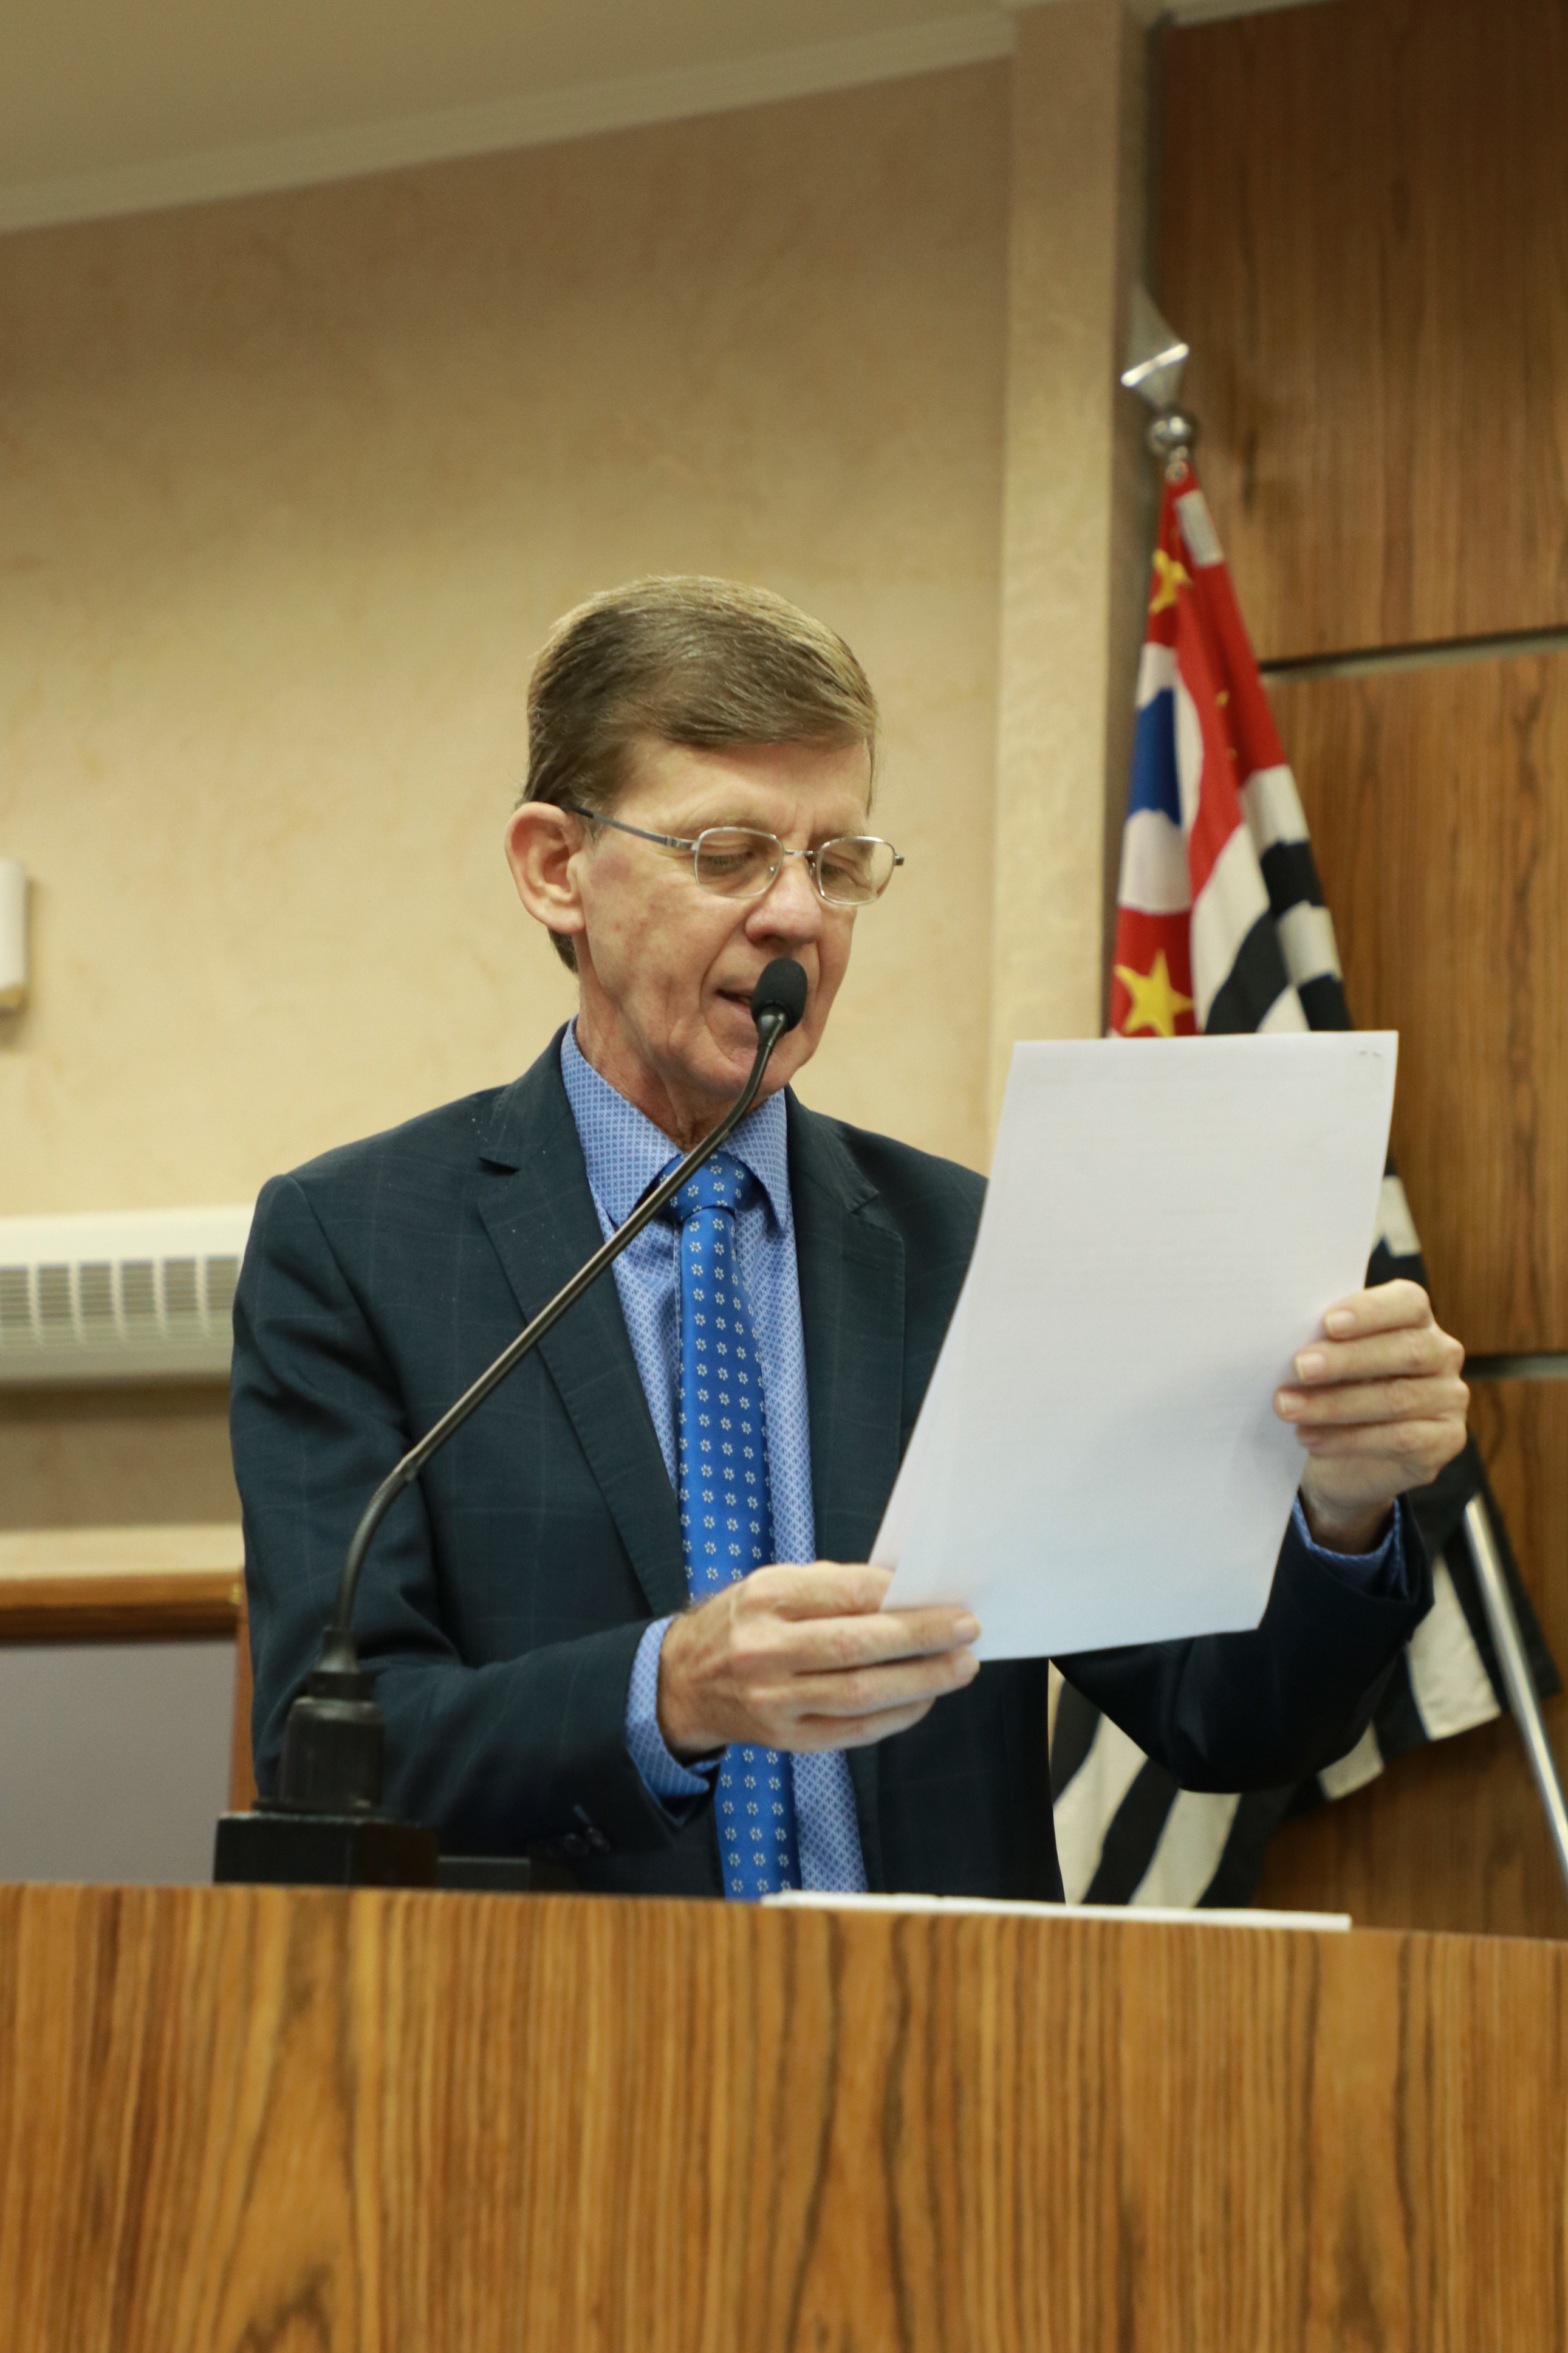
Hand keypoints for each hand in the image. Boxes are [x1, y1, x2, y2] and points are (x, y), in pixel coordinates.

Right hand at [656, 1562, 979, 1759]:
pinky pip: (854, 1731)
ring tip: (960, 1666)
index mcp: (765, 1599)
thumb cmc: (743, 1623)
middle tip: (967, 1629)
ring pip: (862, 1694)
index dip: (898, 1595)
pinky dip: (897, 1715)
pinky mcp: (786, 1739)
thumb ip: (832, 1587)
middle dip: (922, 1637)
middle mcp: (764, 1650)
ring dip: (922, 1681)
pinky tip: (925, 1698)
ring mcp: (774, 1701)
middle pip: (857, 1645)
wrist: (686, 1681)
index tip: (940, 1593)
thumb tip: (904, 1594)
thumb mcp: (772, 1585)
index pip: (844, 1594)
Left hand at [1274, 1280, 1467, 1551]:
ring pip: (1397, 1399)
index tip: (1328, 1323)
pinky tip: (1311, 1439)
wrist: (1347, 1455)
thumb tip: (1283, 1333)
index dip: (1370, 1310)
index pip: (1407, 1302)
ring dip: (1335, 1405)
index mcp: (1415, 1319)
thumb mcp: (1327, 1359)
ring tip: (1288, 1408)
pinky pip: (1400, 1439)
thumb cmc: (1334, 1388)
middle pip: (1405, 1351)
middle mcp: (1442, 1353)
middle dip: (1346, 1360)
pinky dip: (1349, 1440)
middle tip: (1300, 1367)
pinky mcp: (1446, 1440)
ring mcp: (1448, 1398)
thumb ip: (1321, 1342)